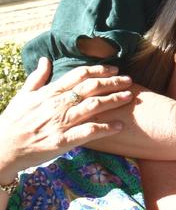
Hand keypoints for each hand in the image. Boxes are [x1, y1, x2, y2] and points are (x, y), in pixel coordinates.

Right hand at [0, 58, 132, 177]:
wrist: (1, 149)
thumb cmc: (12, 123)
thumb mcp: (22, 97)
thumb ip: (37, 78)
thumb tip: (45, 60)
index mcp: (49, 93)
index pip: (79, 75)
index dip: (100, 70)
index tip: (115, 70)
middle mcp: (57, 105)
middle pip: (91, 88)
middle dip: (113, 83)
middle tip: (130, 81)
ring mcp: (60, 122)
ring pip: (93, 106)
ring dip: (114, 100)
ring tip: (129, 97)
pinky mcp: (62, 141)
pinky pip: (88, 132)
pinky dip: (106, 128)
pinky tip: (119, 126)